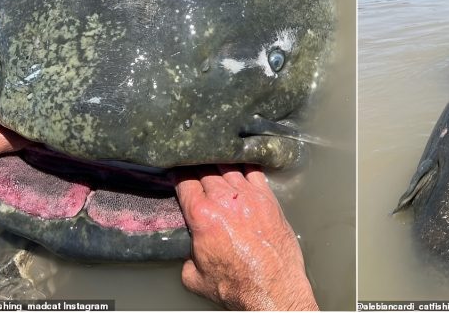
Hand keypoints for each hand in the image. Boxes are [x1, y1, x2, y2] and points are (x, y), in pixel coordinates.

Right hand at [175, 164, 317, 310]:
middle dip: (196, 165)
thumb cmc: (237, 285)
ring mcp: (249, 196)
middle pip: (205, 169)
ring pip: (229, 166)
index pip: (184, 181)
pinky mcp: (268, 199)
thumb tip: (189, 248)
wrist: (272, 289)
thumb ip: (186, 255)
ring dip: (219, 162)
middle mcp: (225, 200)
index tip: (176, 171)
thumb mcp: (194, 277)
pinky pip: (255, 171)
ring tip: (214, 159)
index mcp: (202, 216)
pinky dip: (244, 163)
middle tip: (193, 164)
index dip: (177, 173)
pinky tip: (240, 161)